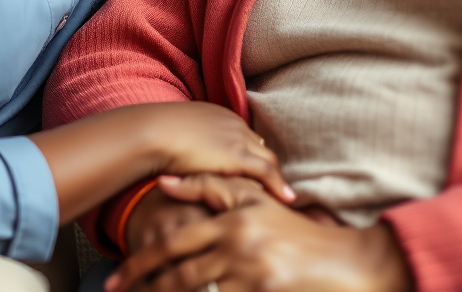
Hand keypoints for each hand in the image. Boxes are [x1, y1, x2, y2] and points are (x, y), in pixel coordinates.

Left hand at [106, 175, 411, 291]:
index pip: (175, 244)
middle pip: (179, 276)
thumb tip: (164, 181)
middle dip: (146, 287)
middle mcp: (238, 250)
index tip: (117, 277)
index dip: (142, 263)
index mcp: (233, 222)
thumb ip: (210, 187)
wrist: (344, 265)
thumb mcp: (255, 201)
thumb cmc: (293, 232)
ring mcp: (251, 278)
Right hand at [141, 103, 293, 202]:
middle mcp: (233, 123)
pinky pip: (266, 171)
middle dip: (269, 167)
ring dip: (275, 179)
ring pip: (266, 159)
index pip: (245, 137)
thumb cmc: (154, 136)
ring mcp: (237, 138)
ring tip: (285, 198)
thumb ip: (187, 145)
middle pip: (260, 147)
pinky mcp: (237, 155)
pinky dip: (278, 184)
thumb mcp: (176, 136)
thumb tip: (183, 159)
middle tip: (277, 189)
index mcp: (220, 115)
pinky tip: (287, 199)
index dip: (252, 157)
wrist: (151, 132)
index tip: (257, 175)